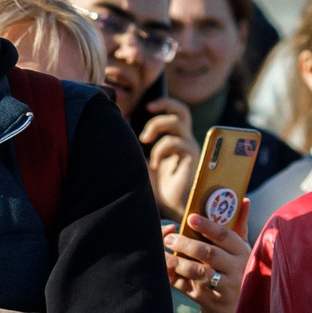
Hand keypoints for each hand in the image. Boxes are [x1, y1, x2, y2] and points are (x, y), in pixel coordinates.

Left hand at [142, 101, 198, 216]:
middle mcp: (184, 140)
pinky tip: (153, 165)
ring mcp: (189, 148)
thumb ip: (137, 147)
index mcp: (175, 139)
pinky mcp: (190, 158)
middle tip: (148, 108)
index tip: (145, 106)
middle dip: (165, 103)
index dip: (163, 104)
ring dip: (157, 126)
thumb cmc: (158, 188)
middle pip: (182, 110)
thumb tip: (121, 130)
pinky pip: (175, 142)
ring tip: (144, 139)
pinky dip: (160, 150)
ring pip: (177, 122)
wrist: (172, 209)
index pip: (174, 112)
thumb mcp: (142, 163)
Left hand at [166, 206, 251, 312]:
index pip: (225, 236)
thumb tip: (245, 200)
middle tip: (170, 238)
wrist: (246, 309)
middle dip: (187, 244)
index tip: (190, 217)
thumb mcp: (245, 251)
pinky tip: (165, 272)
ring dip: (178, 263)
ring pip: (198, 273)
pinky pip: (191, 289)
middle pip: (209, 253)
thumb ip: (240, 227)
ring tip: (164, 255)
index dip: (207, 226)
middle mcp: (236, 269)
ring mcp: (225, 287)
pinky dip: (176, 280)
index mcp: (243, 252)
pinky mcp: (213, 302)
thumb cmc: (241, 271)